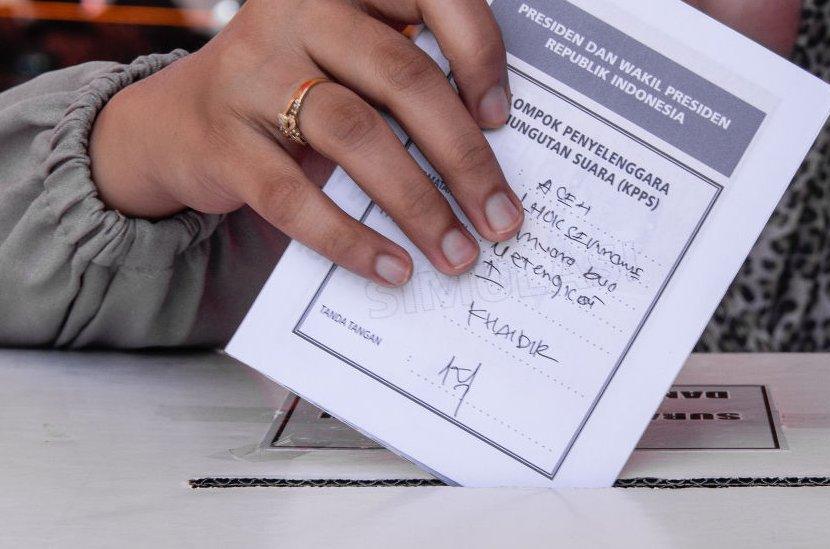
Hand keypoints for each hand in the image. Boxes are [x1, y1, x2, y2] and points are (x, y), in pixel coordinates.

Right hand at [89, 0, 523, 286]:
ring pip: (356, 134)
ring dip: (419, 204)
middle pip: (403, 78)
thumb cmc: (297, 91)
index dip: (478, 55)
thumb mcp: (353, 64)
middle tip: (502, 218)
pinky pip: (294, 197)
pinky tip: (393, 269)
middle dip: (465, 159)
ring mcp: (254, 73)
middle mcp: (299, 13)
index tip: (502, 120)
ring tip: (458, 253)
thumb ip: (411, 77)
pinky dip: (351, 239)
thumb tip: (496, 148)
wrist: (179, 122)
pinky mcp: (223, 141)